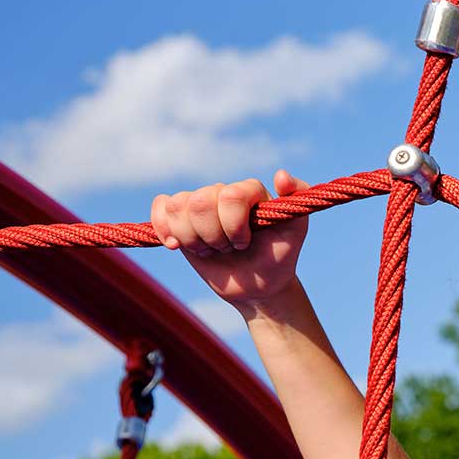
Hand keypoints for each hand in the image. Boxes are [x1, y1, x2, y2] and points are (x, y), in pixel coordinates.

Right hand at [151, 169, 311, 311]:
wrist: (258, 284)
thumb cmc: (279, 255)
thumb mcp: (296, 230)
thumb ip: (297, 198)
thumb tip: (281, 175)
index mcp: (249, 190)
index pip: (230, 195)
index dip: (234, 225)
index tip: (245, 242)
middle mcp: (222, 192)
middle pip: (199, 202)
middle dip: (213, 236)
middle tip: (228, 249)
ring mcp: (200, 205)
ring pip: (177, 206)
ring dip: (193, 238)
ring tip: (211, 250)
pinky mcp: (180, 219)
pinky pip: (161, 206)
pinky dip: (163, 228)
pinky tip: (177, 246)